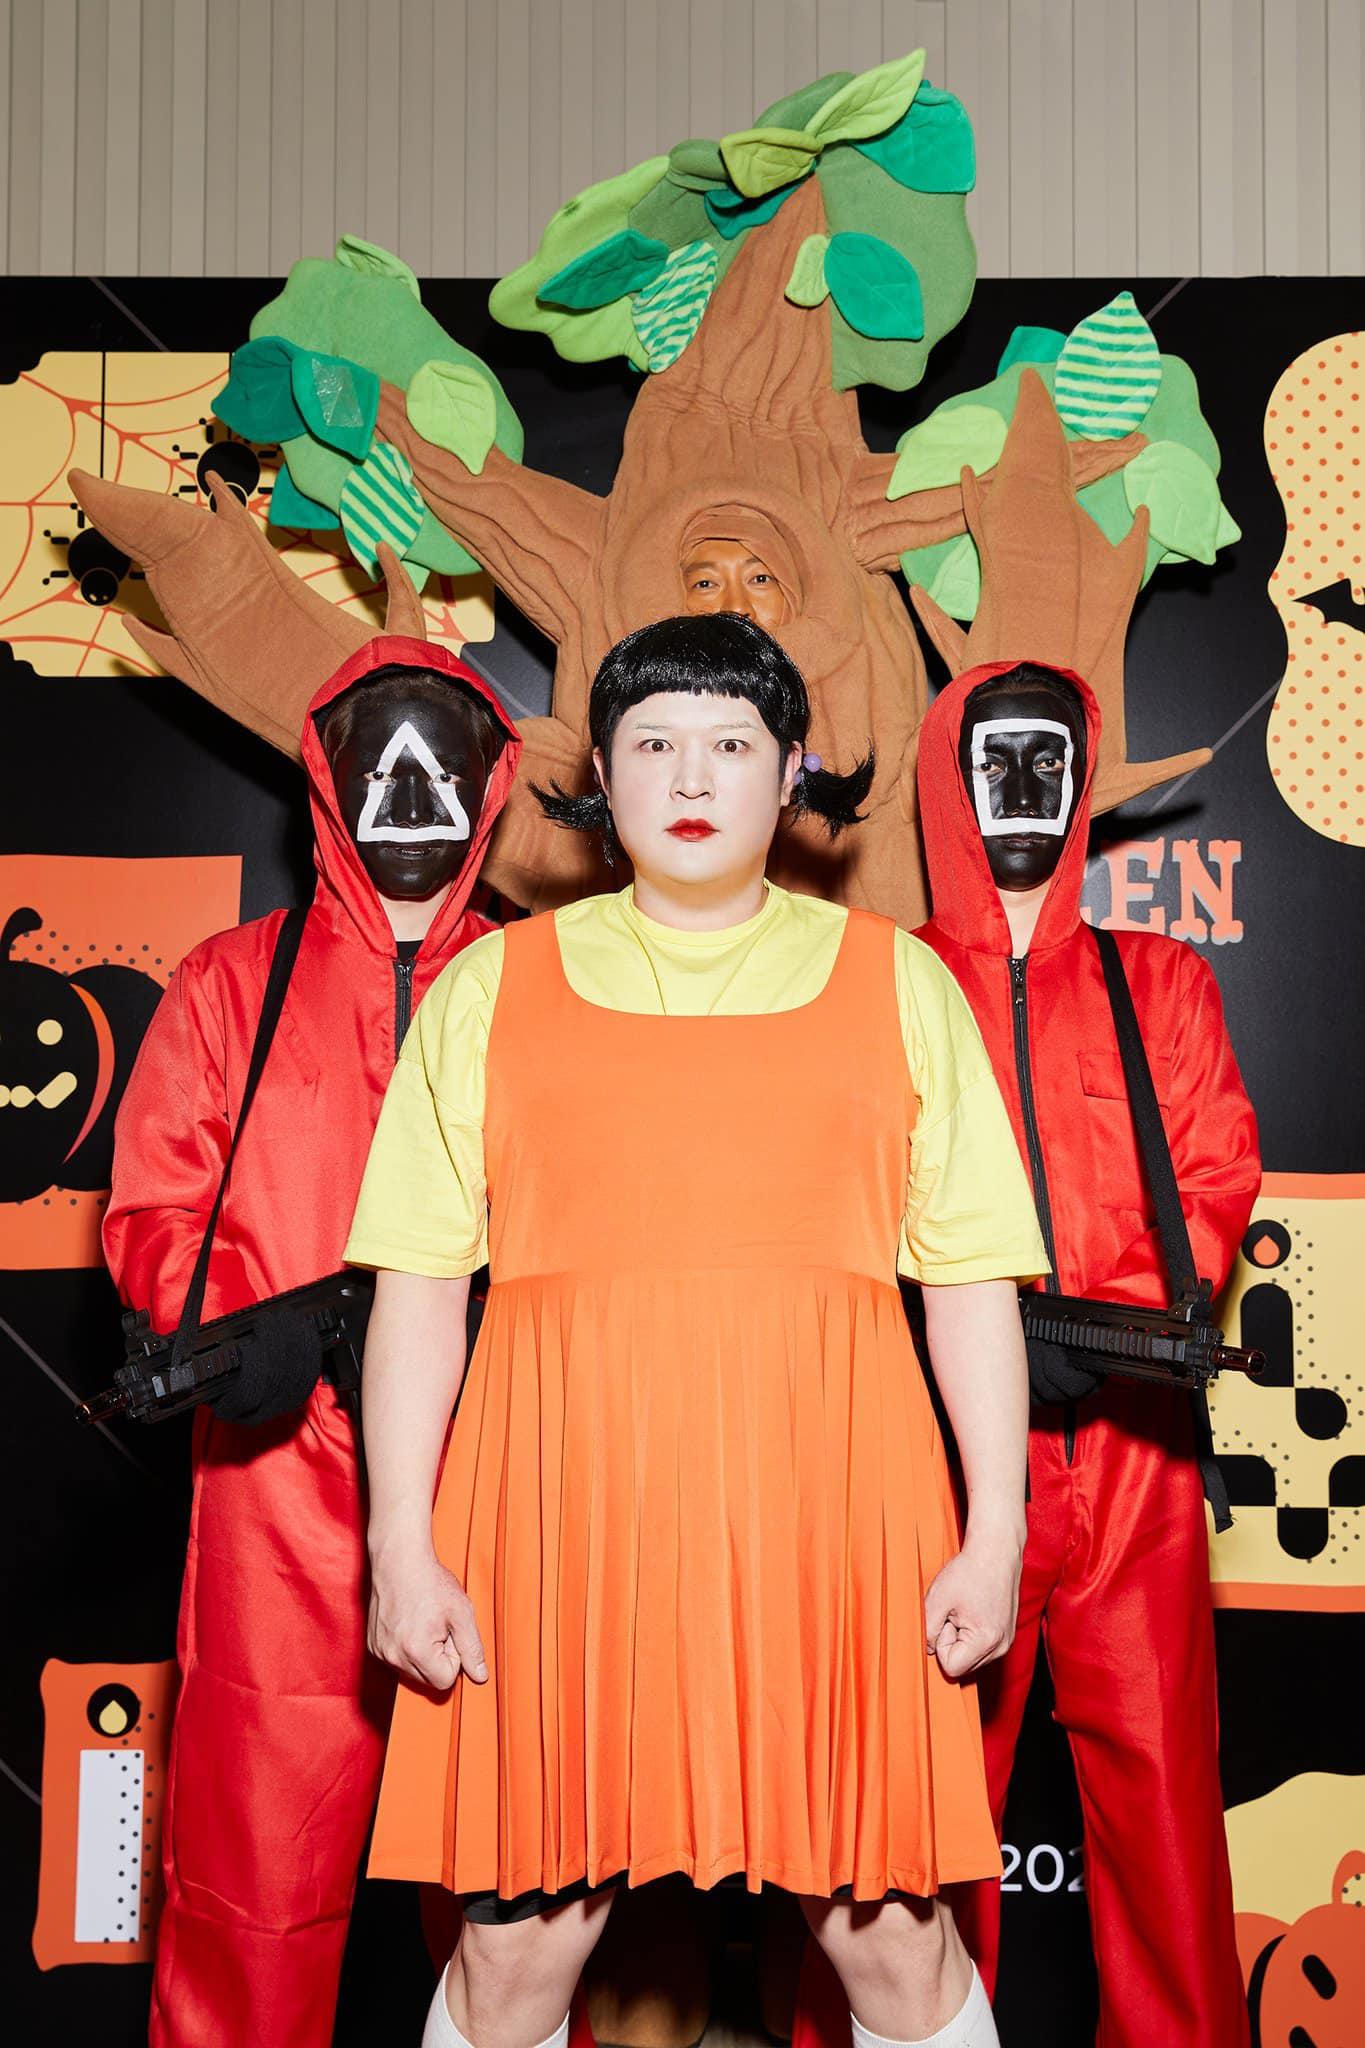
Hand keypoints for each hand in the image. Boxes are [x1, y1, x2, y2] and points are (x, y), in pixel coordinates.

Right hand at [368, 1539, 487, 1690]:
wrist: (399, 1560)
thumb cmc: (430, 1582)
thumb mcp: (461, 1612)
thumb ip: (472, 1648)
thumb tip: (480, 1676)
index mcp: (417, 1651)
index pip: (445, 1680)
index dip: (454, 1657)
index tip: (449, 1632)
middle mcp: (393, 1656)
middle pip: (428, 1680)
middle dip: (438, 1657)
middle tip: (438, 1626)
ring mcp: (380, 1651)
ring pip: (412, 1671)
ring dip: (423, 1654)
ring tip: (424, 1623)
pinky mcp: (373, 1645)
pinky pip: (397, 1660)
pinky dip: (406, 1648)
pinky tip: (410, 1624)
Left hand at [924, 1531, 1022, 1679]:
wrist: (996, 1551)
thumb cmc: (969, 1570)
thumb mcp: (937, 1599)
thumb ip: (928, 1631)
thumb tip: (928, 1649)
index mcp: (986, 1641)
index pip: (951, 1667)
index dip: (942, 1642)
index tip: (948, 1617)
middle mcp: (1001, 1647)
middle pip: (962, 1665)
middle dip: (951, 1641)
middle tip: (955, 1612)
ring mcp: (1006, 1642)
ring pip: (970, 1657)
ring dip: (960, 1637)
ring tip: (964, 1610)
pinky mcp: (1006, 1635)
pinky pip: (980, 1647)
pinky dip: (971, 1633)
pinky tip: (972, 1611)